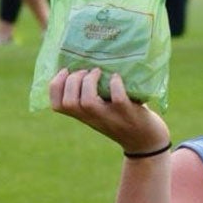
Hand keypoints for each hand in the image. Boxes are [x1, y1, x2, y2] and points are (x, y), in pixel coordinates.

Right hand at [47, 67, 168, 154]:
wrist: (146, 141)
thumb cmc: (123, 117)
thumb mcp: (102, 108)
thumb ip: (92, 94)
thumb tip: (85, 60)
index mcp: (83, 115)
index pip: (56, 105)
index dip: (55, 86)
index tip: (65, 70)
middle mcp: (93, 118)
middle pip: (68, 103)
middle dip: (72, 81)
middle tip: (85, 70)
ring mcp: (111, 117)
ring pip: (88, 103)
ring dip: (89, 82)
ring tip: (98, 71)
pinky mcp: (129, 114)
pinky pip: (118, 100)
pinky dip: (115, 85)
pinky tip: (117, 77)